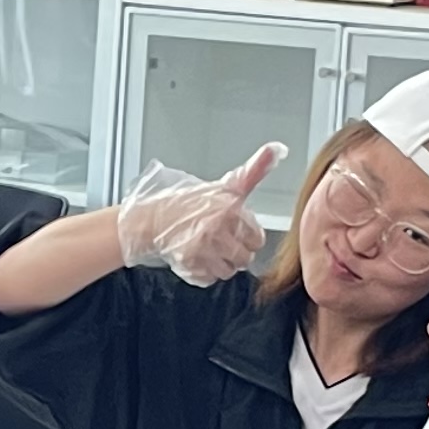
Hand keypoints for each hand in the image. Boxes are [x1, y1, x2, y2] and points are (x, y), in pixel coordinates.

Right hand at [115, 142, 283, 284]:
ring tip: (207, 248)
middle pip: (245, 258)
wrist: (151, 219)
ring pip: (228, 271)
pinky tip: (196, 257)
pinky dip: (204, 272)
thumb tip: (277, 149)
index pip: (257, 239)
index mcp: (229, 209)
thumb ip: (254, 172)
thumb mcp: (226, 185)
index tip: (233, 228)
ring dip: (220, 264)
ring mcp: (202, 249)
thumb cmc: (190, 203)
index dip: (246, 235)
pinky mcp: (189, 266)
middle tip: (219, 239)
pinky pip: (209, 279)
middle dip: (235, 251)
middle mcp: (216, 229)